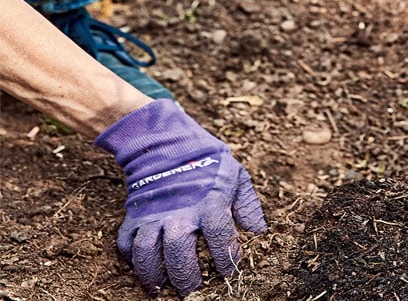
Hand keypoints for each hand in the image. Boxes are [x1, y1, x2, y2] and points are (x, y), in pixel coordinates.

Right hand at [95, 100, 267, 295]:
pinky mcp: (134, 215)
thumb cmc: (208, 163)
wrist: (167, 142)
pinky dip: (131, 260)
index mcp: (209, 200)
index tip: (227, 270)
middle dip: (184, 275)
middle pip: (178, 249)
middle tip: (191, 289)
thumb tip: (259, 232)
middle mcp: (179, 210)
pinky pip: (126, 243)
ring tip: (161, 289)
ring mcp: (153, 213)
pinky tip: (143, 269)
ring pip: (147, 251)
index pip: (219, 234)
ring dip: (152, 273)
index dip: (224, 256)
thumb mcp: (236, 176)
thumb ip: (247, 205)